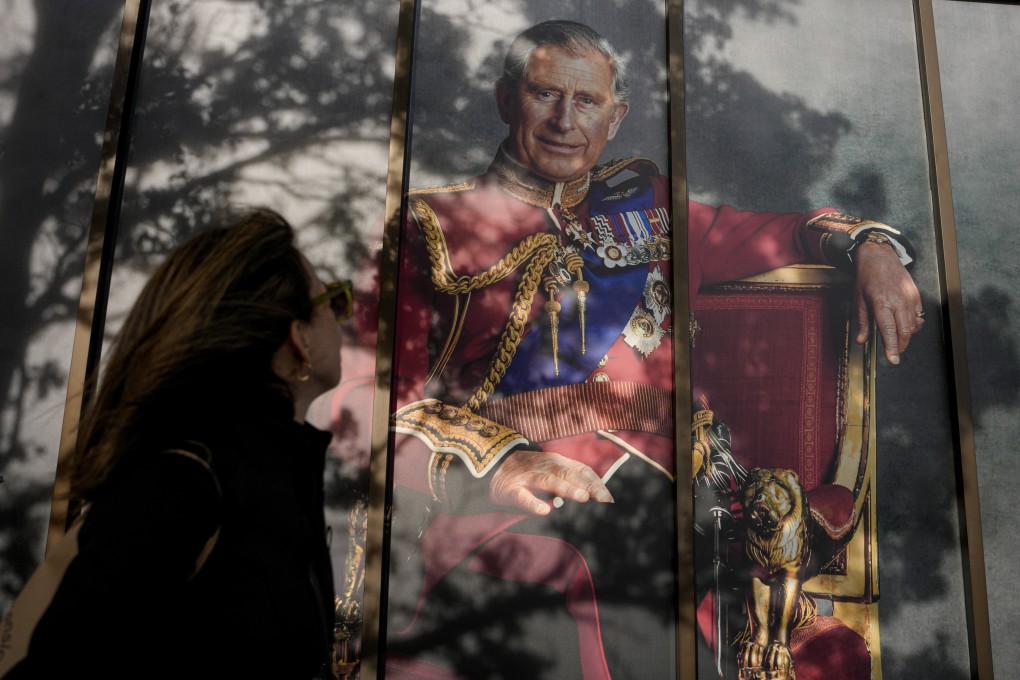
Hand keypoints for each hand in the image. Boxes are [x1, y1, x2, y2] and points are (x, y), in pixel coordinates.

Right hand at [488, 450, 613, 515]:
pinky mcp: (510, 489)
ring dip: (565, 488)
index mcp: (555, 462)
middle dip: (585, 484)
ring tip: (581, 497)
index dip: (594, 482)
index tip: (608, 496)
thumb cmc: (528, 472)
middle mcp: (543, 466)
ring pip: (548, 480)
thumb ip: (570, 478)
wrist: (491, 466)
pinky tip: (543, 511)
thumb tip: (597, 492)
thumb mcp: (550, 469)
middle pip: (567, 473)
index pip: (579, 470)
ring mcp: (526, 477)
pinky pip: (521, 496)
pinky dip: (532, 503)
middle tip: (602, 497)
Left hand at [853, 241, 923, 364]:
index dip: (891, 347)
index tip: (893, 361)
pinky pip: (918, 316)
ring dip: (907, 337)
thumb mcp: (858, 300)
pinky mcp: (916, 295)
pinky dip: (913, 325)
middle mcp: (898, 301)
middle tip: (894, 353)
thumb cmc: (865, 278)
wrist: (879, 256)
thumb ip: (862, 322)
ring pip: (913, 325)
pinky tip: (904, 326)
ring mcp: (909, 297)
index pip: (888, 330)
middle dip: (900, 346)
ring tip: (897, 340)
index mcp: (881, 302)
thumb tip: (861, 341)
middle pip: (905, 332)